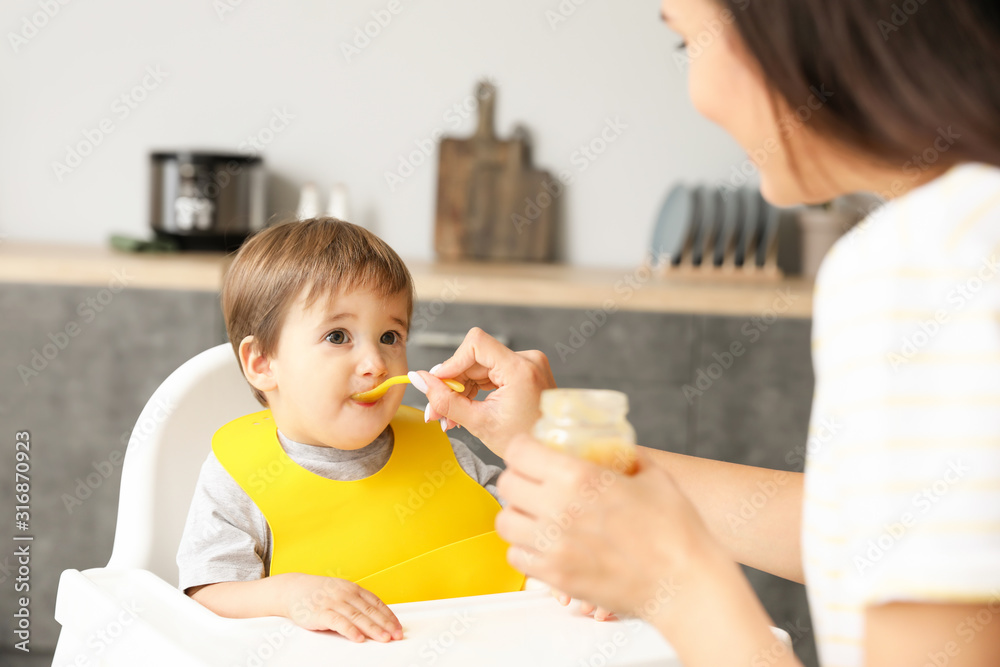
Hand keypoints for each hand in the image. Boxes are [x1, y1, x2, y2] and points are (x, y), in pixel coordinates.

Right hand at [278, 573, 403, 642]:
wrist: (293, 590)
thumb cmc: (319, 593)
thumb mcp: (341, 592)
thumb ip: (357, 602)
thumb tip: (376, 617)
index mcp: (353, 589)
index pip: (376, 603)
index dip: (389, 616)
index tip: (398, 627)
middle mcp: (345, 594)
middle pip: (370, 610)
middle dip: (385, 624)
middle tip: (397, 635)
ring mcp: (334, 603)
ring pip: (358, 617)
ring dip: (373, 629)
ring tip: (384, 638)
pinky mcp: (321, 613)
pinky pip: (339, 622)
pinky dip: (350, 630)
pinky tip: (359, 638)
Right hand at [414, 327, 555, 456]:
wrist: (550, 453)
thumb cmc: (523, 442)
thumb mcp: (479, 423)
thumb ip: (446, 400)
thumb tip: (419, 378)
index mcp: (520, 369)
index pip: (476, 344)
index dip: (451, 362)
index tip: (437, 383)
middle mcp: (527, 360)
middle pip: (475, 358)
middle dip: (451, 384)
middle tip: (435, 411)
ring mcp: (528, 364)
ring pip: (480, 367)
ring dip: (461, 390)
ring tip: (449, 417)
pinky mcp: (525, 372)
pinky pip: (491, 373)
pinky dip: (475, 390)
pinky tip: (464, 409)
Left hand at [494, 434, 726, 623]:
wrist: (684, 585)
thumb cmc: (675, 531)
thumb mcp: (652, 475)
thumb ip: (624, 456)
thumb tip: (612, 447)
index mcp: (579, 477)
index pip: (519, 452)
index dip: (522, 447)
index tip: (529, 450)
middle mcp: (558, 509)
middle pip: (506, 484)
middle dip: (518, 477)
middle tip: (533, 480)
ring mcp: (553, 546)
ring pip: (505, 522)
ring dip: (518, 513)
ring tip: (536, 513)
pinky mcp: (556, 576)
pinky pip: (517, 557)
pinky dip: (525, 548)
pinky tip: (545, 543)